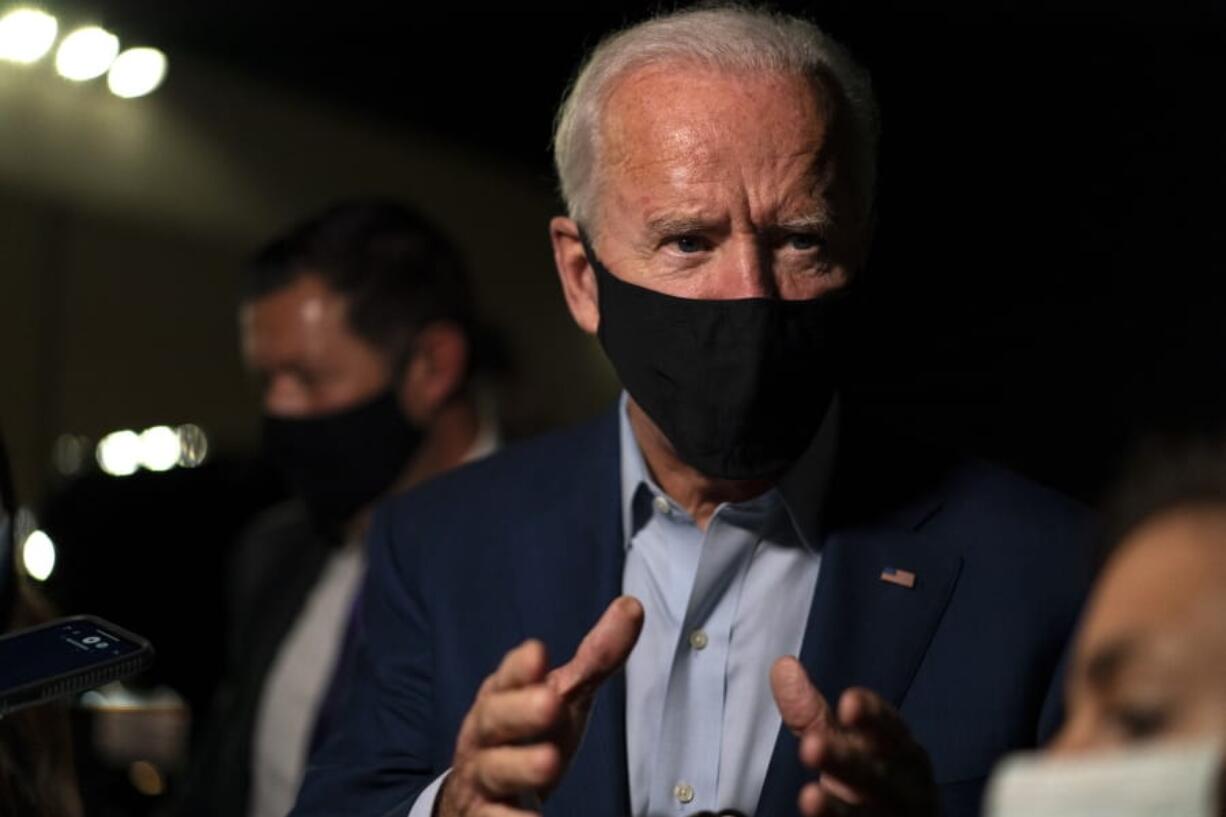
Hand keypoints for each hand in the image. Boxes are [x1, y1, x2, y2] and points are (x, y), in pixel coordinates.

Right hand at [437, 596, 643, 816]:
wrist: (478, 794)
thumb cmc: (528, 733)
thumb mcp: (562, 695)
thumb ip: (595, 658)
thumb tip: (633, 606)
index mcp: (503, 696)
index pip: (506, 677)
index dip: (518, 668)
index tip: (537, 654)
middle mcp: (486, 733)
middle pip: (494, 718)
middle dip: (519, 710)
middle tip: (550, 704)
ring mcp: (483, 776)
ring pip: (494, 770)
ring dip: (520, 766)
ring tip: (548, 764)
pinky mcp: (484, 816)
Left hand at [771, 657, 937, 816]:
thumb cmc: (869, 777)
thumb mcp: (842, 741)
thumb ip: (811, 711)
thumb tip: (783, 664)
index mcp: (901, 750)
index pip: (889, 728)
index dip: (872, 715)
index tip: (848, 702)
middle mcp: (905, 786)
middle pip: (877, 774)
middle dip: (846, 761)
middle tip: (811, 746)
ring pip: (867, 814)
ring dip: (838, 808)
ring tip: (808, 797)